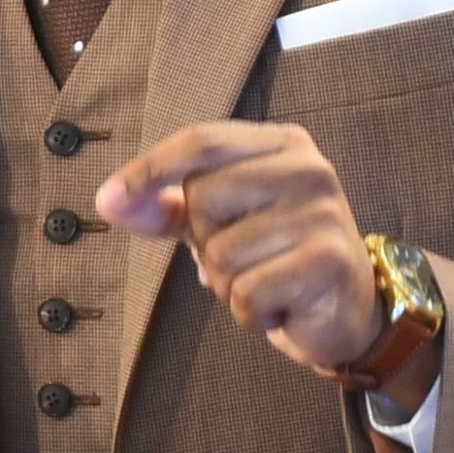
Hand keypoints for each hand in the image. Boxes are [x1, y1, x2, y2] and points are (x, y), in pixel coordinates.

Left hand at [97, 121, 381, 374]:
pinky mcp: (330, 260)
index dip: (151, 167)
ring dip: (226, 284)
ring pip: (219, 253)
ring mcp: (323, 212)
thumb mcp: (216, 221)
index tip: (109, 197)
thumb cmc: (273, 254)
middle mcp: (307, 168)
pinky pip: (246, 292)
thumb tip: (108, 200)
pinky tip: (278, 306)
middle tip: (243, 256)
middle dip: (204, 241)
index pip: (201, 140)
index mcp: (280, 143)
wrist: (345, 310)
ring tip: (263, 281)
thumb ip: (164, 206)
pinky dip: (249, 312)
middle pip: (203, 198)